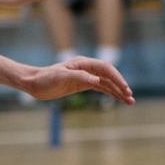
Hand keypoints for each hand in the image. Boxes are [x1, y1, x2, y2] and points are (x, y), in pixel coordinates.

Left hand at [20, 56, 134, 104]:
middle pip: (109, 76)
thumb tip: (97, 79)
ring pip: (107, 83)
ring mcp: (85, 76)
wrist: (34, 84)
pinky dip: (110, 93)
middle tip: (130, 97)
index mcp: (83, 63)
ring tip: (130, 101)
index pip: (105, 68)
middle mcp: (86, 68)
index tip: (124, 88)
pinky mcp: (82, 85)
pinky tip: (118, 99)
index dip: (116, 78)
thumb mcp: (60, 77)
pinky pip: (100, 88)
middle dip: (121, 86)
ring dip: (118, 92)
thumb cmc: (45, 79)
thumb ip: (79, 77)